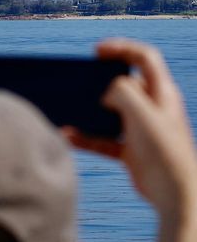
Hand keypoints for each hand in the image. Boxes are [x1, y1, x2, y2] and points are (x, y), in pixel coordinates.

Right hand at [63, 39, 196, 241]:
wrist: (173, 193)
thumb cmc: (164, 152)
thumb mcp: (142, 114)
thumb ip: (123, 93)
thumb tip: (106, 91)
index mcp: (162, 93)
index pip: (144, 58)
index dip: (121, 48)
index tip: (96, 51)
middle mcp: (152, 108)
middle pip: (124, 84)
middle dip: (100, 81)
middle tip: (80, 80)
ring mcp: (140, 129)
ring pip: (110, 113)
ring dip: (89, 113)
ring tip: (70, 110)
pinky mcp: (129, 150)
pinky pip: (102, 138)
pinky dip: (85, 138)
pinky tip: (69, 137)